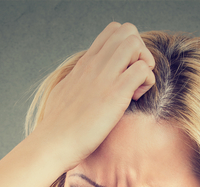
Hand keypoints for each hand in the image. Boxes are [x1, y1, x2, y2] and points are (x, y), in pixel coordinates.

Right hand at [33, 22, 155, 168]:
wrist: (53, 142)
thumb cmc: (58, 125)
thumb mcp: (65, 91)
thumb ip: (77, 81)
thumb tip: (80, 81)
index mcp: (85, 63)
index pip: (113, 31)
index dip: (126, 45)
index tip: (124, 70)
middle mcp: (94, 64)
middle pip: (127, 31)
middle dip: (140, 51)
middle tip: (135, 77)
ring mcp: (104, 77)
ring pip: (135, 44)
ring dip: (145, 64)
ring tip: (135, 88)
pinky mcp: (115, 94)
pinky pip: (142, 70)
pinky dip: (146, 82)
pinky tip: (134, 99)